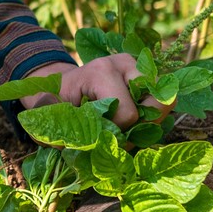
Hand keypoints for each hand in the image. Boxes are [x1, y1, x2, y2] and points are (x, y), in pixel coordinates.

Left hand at [18, 54, 153, 126]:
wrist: (62, 83)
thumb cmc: (54, 98)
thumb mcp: (47, 110)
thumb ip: (57, 127)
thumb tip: (79, 147)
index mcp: (102, 71)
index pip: (128, 113)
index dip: (117, 132)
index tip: (99, 134)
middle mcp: (126, 64)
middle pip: (158, 102)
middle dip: (143, 126)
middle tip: (123, 134)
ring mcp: (140, 68)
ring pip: (165, 102)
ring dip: (150, 122)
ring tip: (128, 128)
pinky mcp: (147, 76)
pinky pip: (164, 102)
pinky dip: (152, 117)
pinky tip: (134, 122)